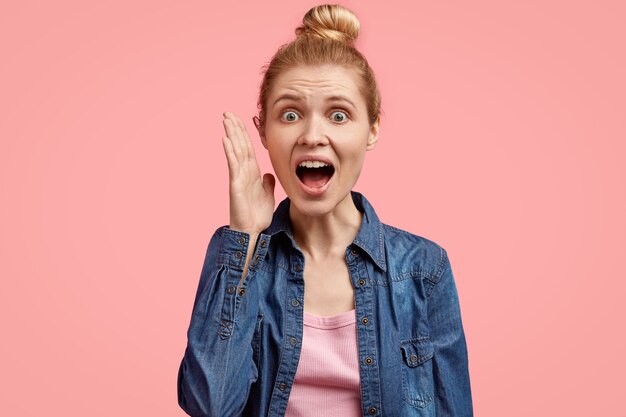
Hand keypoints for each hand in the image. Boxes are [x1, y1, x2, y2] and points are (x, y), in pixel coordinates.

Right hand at [221, 111, 274, 234]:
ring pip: (235, 151)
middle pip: (240, 145)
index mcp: (252, 172)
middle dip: (235, 128)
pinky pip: (233, 165)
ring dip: (231, 135)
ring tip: (226, 120)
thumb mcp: (267, 195)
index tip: (239, 119)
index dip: (244, 133)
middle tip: (228, 112)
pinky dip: (230, 152)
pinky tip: (226, 139)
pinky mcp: (236, 184)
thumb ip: (268, 183)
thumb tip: (268, 174)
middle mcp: (244, 172)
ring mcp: (238, 177)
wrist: (252, 230)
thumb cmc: (257, 215)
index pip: (248, 148)